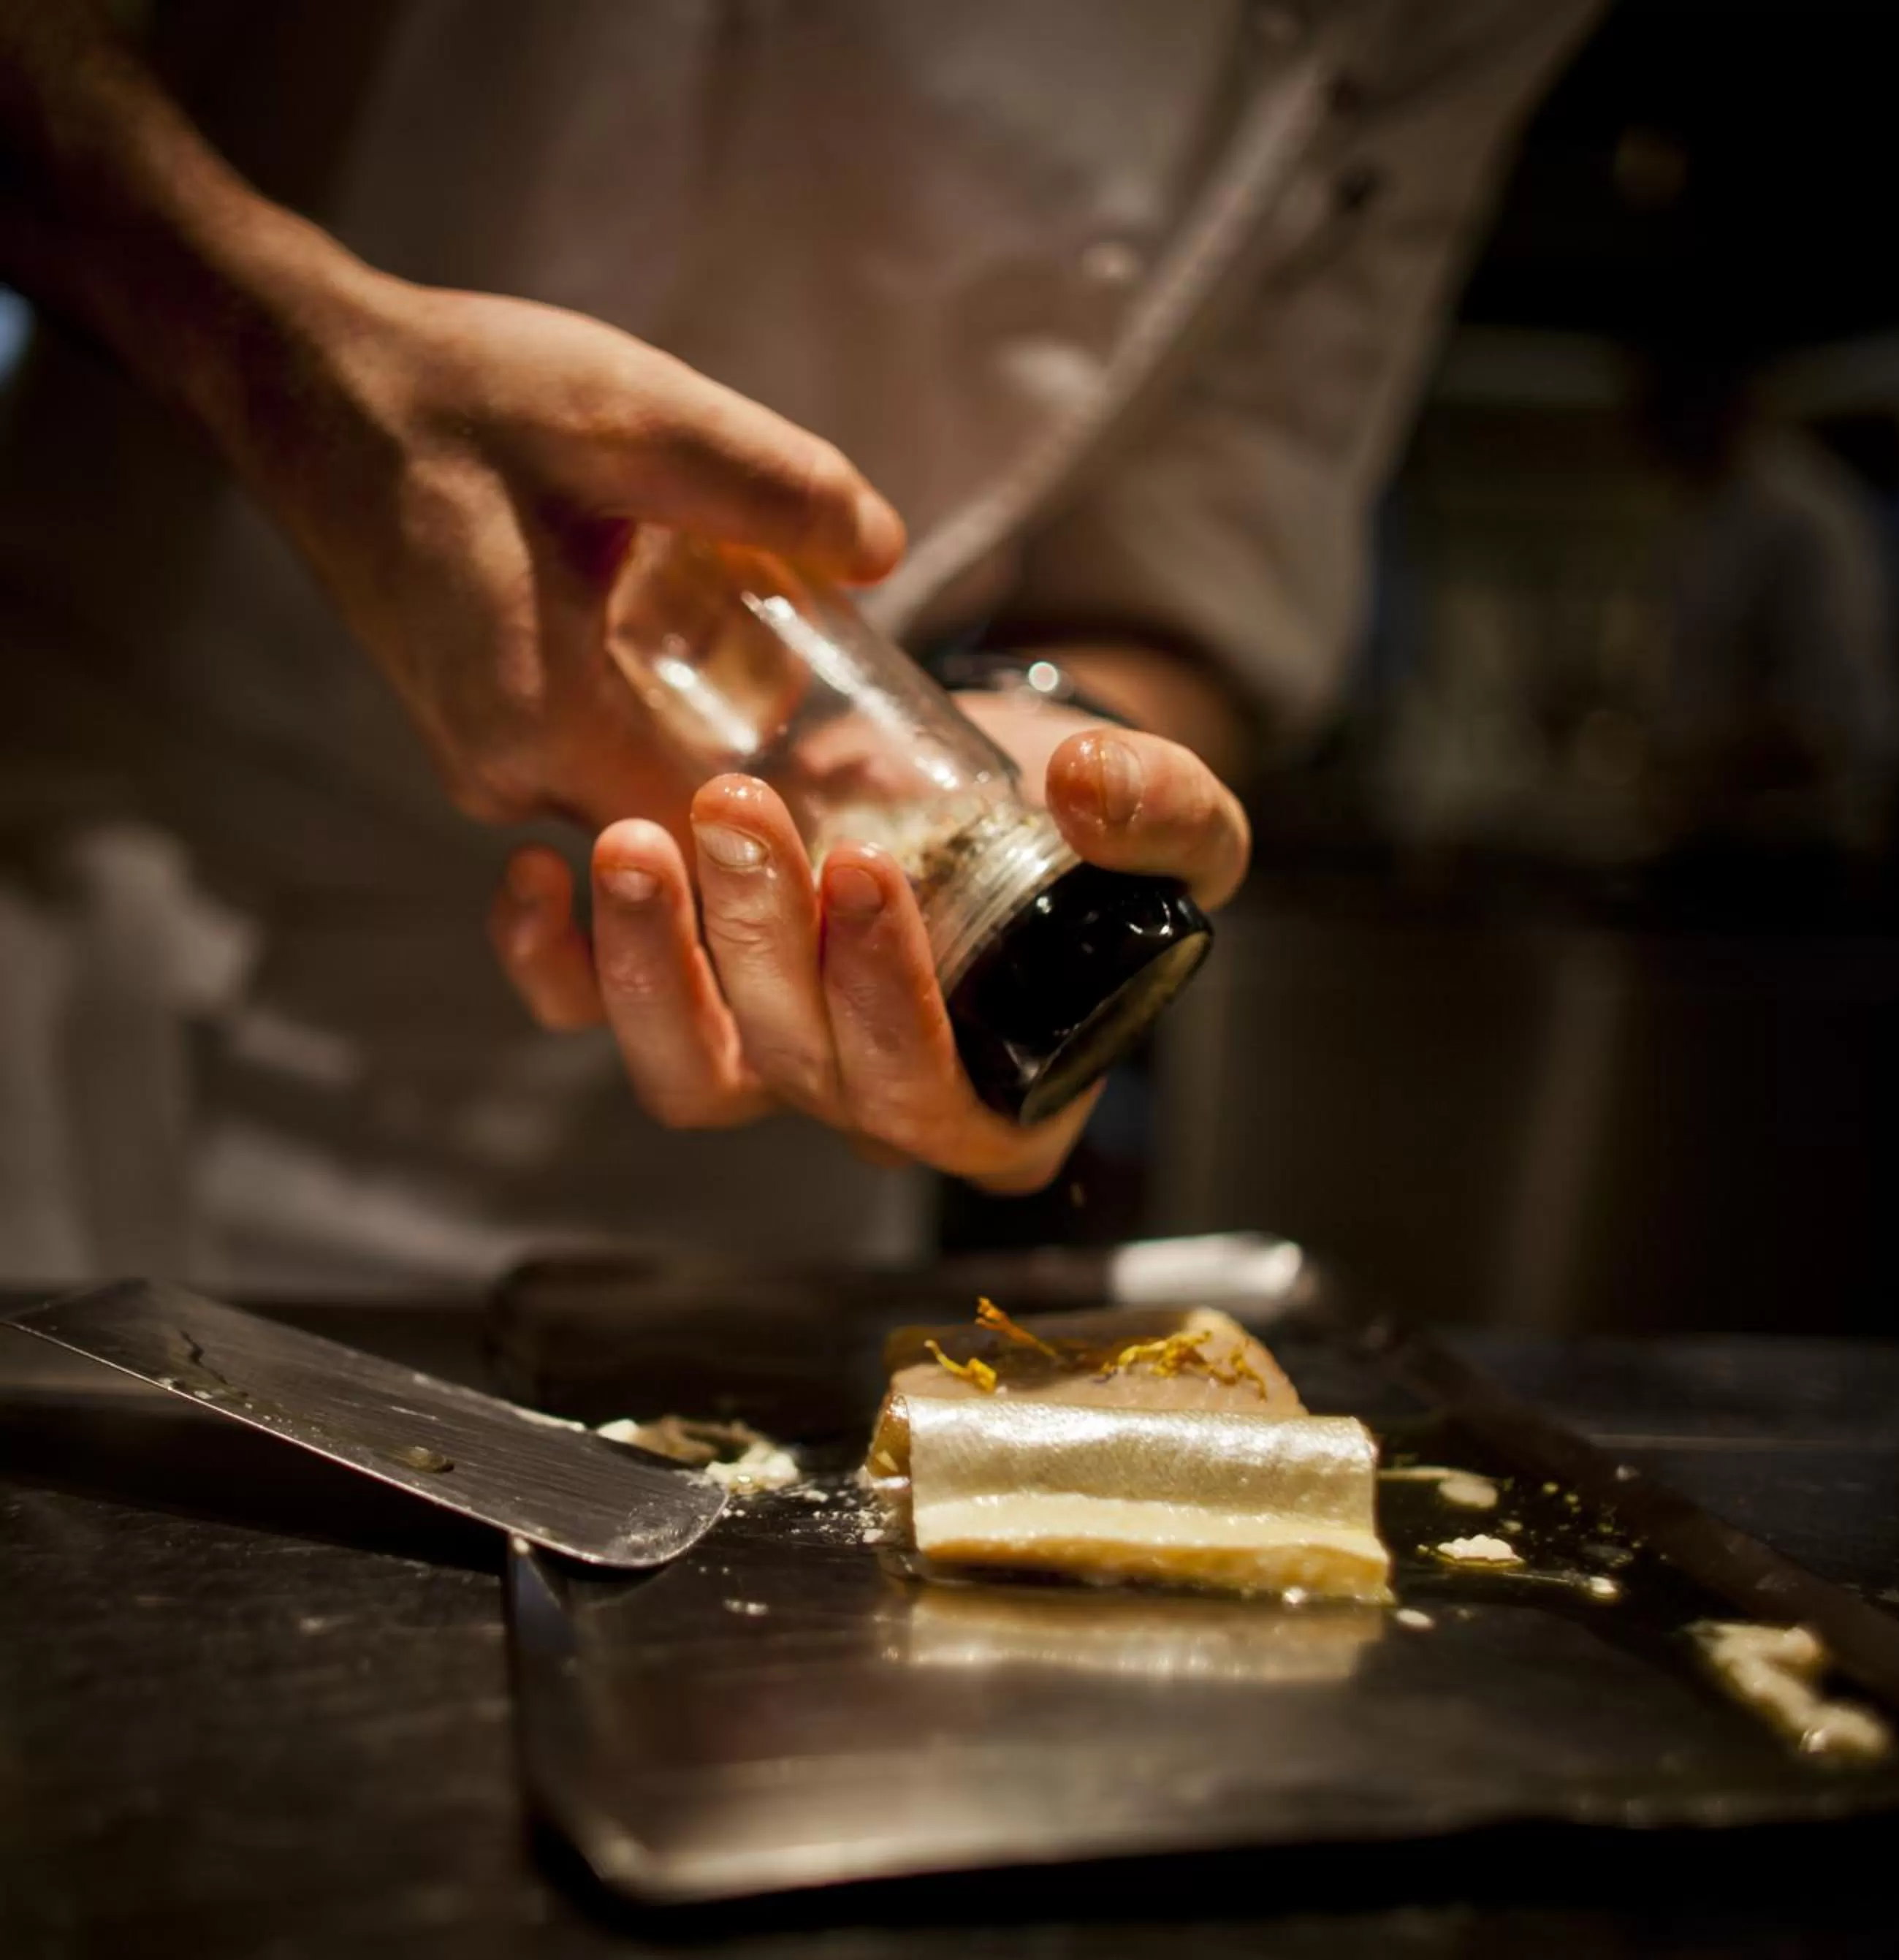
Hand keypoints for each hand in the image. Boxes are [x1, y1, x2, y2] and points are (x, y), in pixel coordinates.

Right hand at [225, 265, 904, 830]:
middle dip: (786, 802)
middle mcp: (506, 777)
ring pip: (647, 798)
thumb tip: (884, 548)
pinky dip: (676, 729)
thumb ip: (773, 483)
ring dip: (733, 762)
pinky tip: (742, 660)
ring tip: (827, 698)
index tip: (893, 796)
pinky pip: (606, 761)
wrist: (303, 377)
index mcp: (543, 728)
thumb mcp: (637, 417)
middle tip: (885, 753)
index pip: (715, 848)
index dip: (814, 829)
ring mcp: (484, 761)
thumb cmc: (461, 394)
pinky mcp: (479, 727)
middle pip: (686, 835)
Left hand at [488, 711, 1250, 1192]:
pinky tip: (541, 873)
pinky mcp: (695, 1001)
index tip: (866, 872)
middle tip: (741, 810)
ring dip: (651, 966)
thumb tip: (1086, 789)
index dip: (889, 1011)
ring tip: (634, 842)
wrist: (1001, 785)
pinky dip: (554, 965)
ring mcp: (776, 1064)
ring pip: (688, 1078)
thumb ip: (1165, 808)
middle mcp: (880, 1109)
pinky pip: (594, 1021)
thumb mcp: (1182, 823)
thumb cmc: (1094, 836)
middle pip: (801, 1077)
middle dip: (760, 948)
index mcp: (1003, 1106)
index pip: (934, 1106)